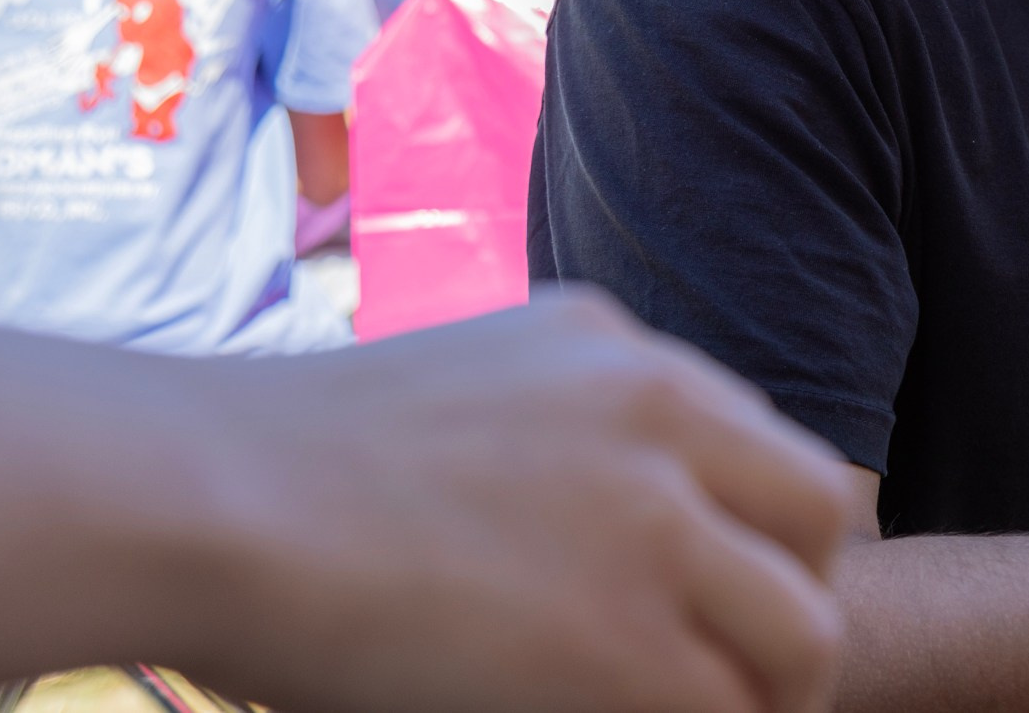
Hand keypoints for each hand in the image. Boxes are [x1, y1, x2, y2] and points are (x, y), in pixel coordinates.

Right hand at [176, 292, 851, 712]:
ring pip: (804, 632)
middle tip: (743, 668)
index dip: (758, 537)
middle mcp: (663, 417)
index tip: (721, 597)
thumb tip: (595, 517)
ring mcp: (655, 525)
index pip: (765, 448)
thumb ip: (565, 425)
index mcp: (623, 352)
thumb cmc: (286, 464)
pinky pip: (722, 711)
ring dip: (769, 690)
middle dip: (794, 599)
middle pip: (820, 520)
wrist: (208, 495)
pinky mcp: (623, 639)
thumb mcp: (469, 383)